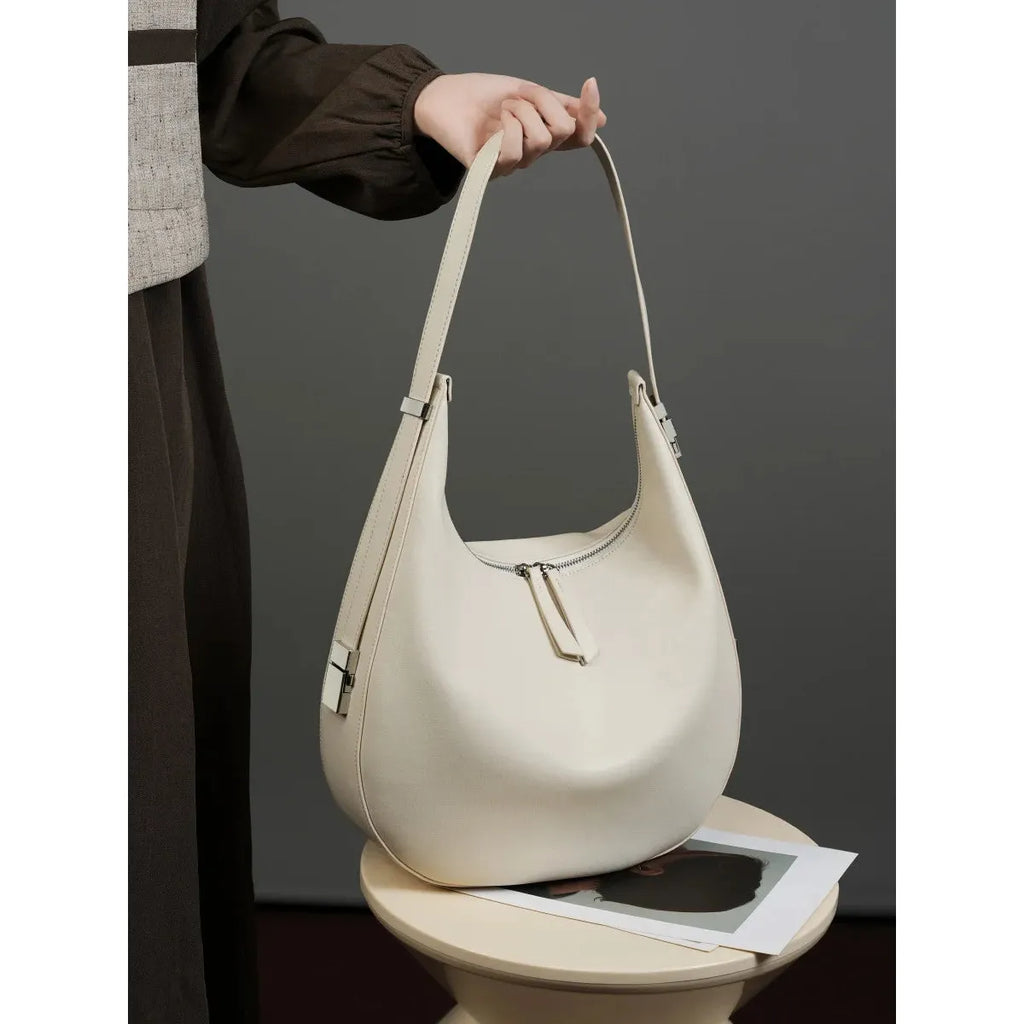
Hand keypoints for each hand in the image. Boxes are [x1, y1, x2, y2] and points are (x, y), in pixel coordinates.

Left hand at [413, 74, 607, 177]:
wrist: (442, 98)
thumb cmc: (482, 97)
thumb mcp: (529, 93)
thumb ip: (561, 105)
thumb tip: (602, 119)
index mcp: (543, 135)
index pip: (580, 136)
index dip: (590, 115)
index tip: (589, 84)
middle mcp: (532, 154)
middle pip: (562, 131)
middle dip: (541, 103)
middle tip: (516, 98)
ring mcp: (512, 164)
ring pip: (541, 139)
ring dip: (521, 112)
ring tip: (501, 110)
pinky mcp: (490, 171)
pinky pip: (515, 151)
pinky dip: (506, 128)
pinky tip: (493, 124)